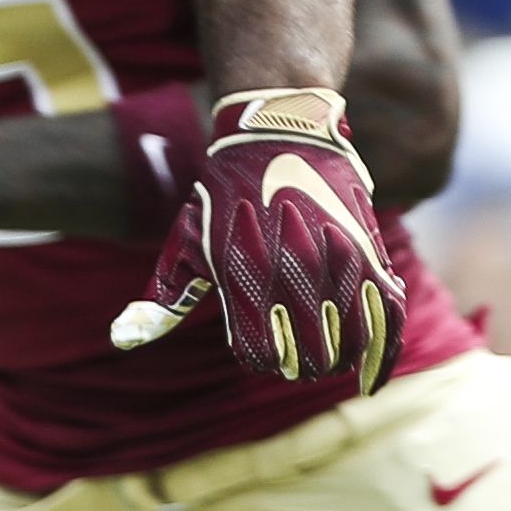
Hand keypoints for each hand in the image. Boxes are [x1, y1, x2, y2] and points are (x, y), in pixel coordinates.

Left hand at [107, 87, 401, 389]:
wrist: (280, 133)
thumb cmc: (224, 196)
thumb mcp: (186, 243)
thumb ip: (161, 300)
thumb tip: (122, 341)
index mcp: (249, 277)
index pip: (263, 357)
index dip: (261, 358)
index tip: (259, 346)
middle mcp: (297, 273)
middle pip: (310, 358)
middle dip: (301, 363)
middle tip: (296, 352)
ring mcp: (339, 262)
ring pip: (352, 344)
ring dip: (338, 360)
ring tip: (328, 355)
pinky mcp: (370, 251)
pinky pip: (388, 316)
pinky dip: (383, 353)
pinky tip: (371, 377)